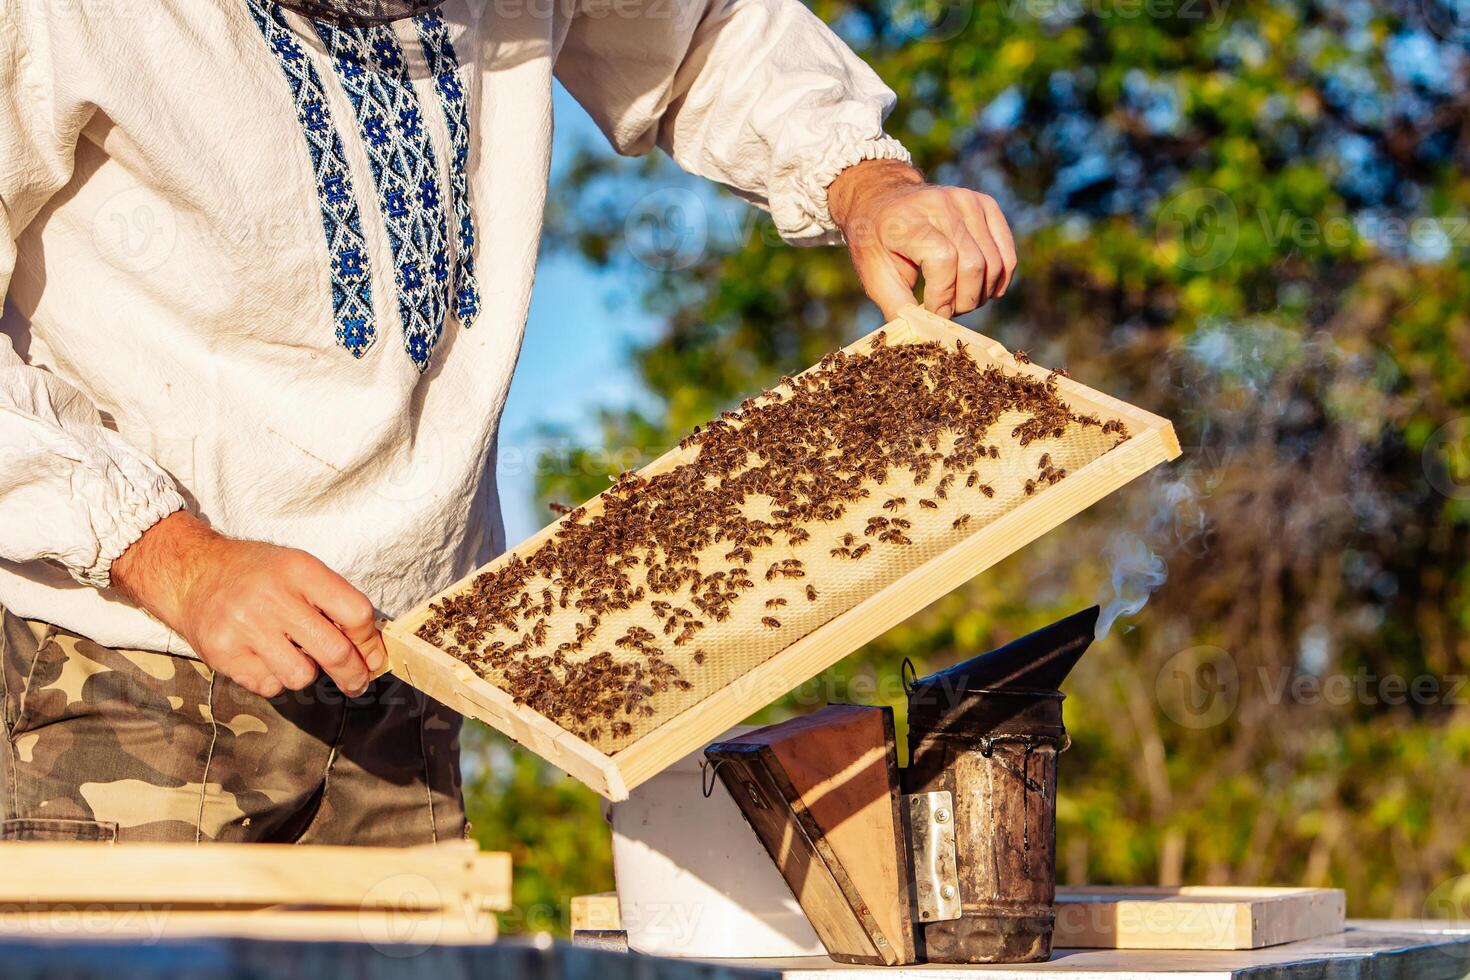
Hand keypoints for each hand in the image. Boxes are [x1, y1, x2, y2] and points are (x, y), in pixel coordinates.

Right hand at [111, 511, 385, 697]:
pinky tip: (265, 658)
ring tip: (296, 657)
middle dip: (354, 675)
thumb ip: (333, 601)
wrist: (193, 575)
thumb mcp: (298, 568)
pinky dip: (275, 679)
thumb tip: (370, 649)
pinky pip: (270, 685)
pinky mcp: (224, 654)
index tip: (373, 656)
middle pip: (334, 651)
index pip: (355, 613)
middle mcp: (272, 597)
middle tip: (357, 682)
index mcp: (299, 570)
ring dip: (307, 673)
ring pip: (302, 676)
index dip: (370, 641)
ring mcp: (245, 627)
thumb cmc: (257, 575)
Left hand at [828, 159, 1017, 320]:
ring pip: (994, 262)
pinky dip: (998, 279)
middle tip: (947, 310)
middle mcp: (941, 203)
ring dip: (980, 293)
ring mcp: (967, 200)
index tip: (933, 313)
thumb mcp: (875, 276)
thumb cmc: (876, 243)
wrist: (882, 201)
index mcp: (908, 219)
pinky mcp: (985, 204)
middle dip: (963, 300)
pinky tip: (981, 290)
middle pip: (973, 264)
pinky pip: (1006, 252)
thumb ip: (898, 307)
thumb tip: (921, 337)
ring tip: (959, 300)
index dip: (943, 295)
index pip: (943, 259)